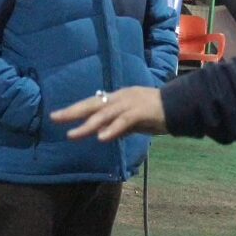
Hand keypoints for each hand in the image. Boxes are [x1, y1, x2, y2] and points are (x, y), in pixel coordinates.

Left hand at [51, 87, 166, 141]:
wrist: (180, 106)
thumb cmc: (157, 114)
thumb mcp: (133, 121)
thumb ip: (118, 126)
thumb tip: (103, 134)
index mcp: (118, 98)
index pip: (92, 103)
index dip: (75, 109)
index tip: (58, 116)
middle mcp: (121, 97)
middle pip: (93, 104)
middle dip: (73, 112)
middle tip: (55, 118)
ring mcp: (130, 103)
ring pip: (105, 114)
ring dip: (88, 125)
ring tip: (73, 135)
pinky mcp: (141, 111)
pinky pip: (123, 122)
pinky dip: (112, 129)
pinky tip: (101, 138)